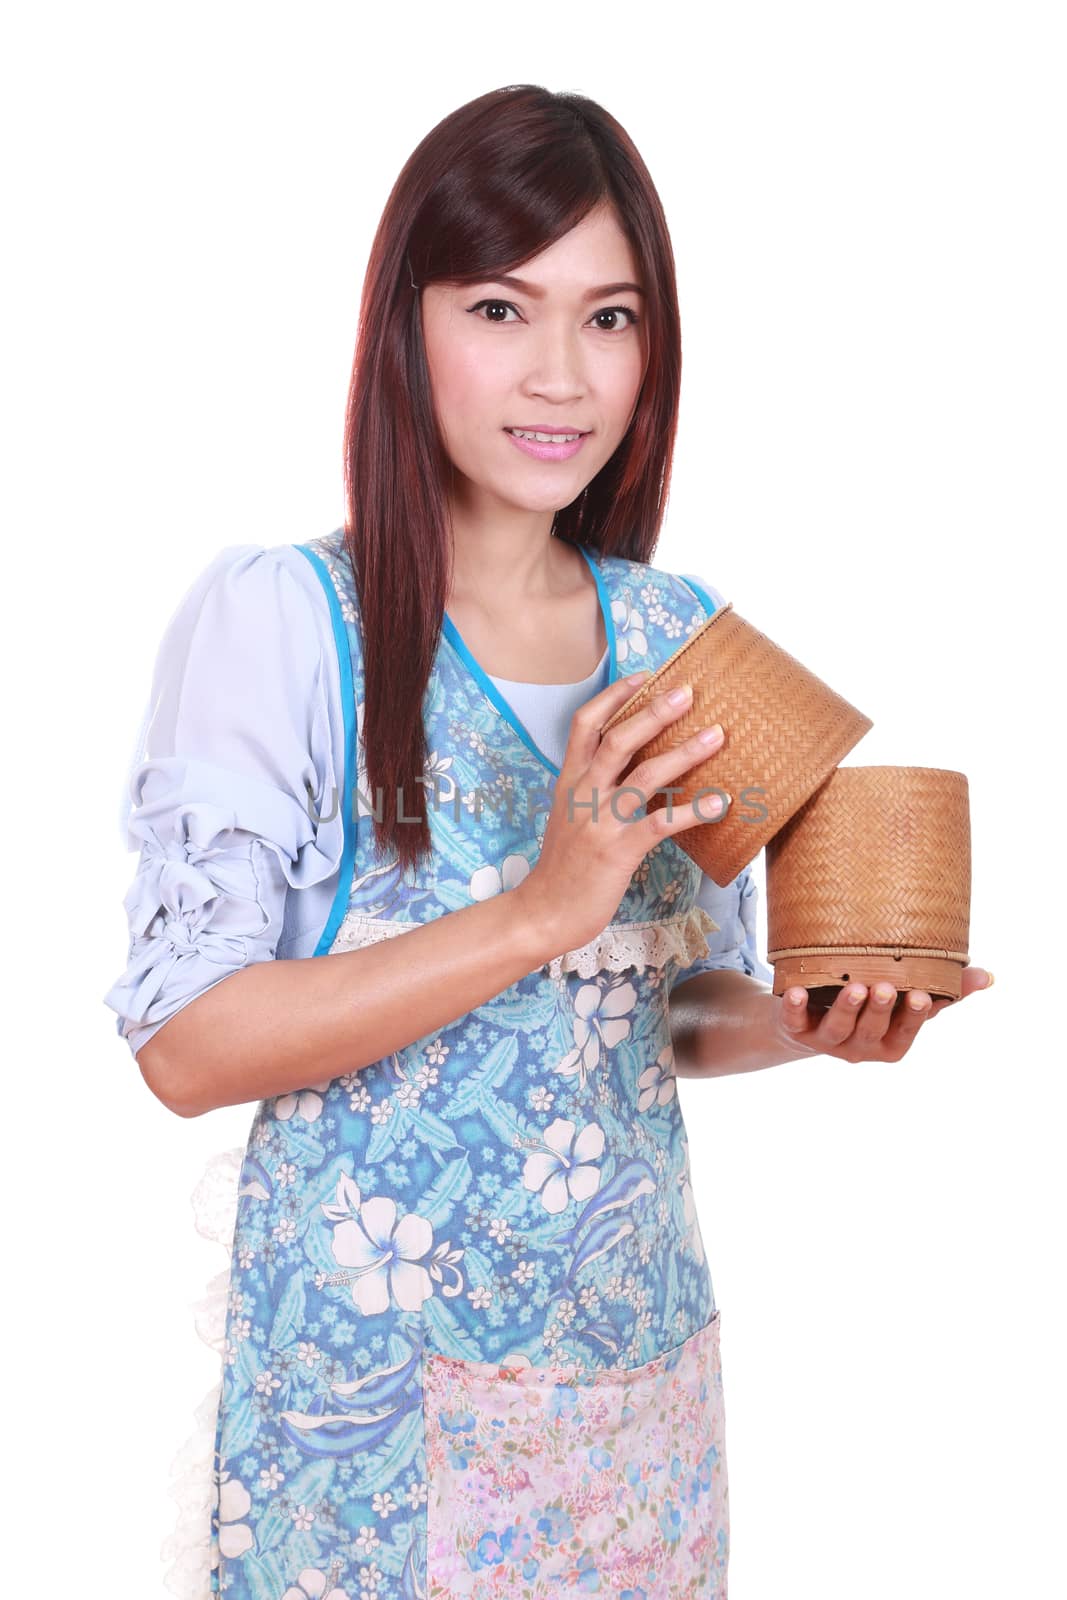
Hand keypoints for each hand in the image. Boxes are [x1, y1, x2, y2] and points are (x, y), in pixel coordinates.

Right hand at [515, 670, 727, 955]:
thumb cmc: (563, 865)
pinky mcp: (619, 850)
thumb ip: (591, 787)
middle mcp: (583, 794)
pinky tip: (721, 802)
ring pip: (645, 775)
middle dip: (654, 712)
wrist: (545, 911)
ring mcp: (600, 821)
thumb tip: (631, 764)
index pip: (585, 724)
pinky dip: (693, 810)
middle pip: (619, 739)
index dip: (614, 696)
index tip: (644, 675)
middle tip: (688, 692)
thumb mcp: (568, 815)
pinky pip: (661, 824)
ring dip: (684, 752)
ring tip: (717, 735)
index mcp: (570, 781)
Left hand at [777, 965, 994, 1063]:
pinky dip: (794, 1008)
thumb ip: (945, 991)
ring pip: (837, 1029)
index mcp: (889, 1043)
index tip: (919, 995)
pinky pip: (794, 1021)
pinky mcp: (796, 1029)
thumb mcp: (905, 1002)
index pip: (904, 1033)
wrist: (810, 1018)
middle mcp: (859, 1048)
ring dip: (845, 1008)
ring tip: (853, 987)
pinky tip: (794, 991)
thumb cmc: (870, 1007)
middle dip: (878, 1010)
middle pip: (870, 1031)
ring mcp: (826, 1041)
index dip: (912, 1017)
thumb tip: (987, 976)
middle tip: (883, 987)